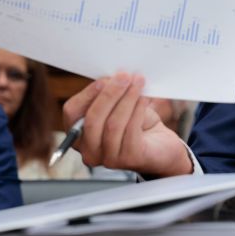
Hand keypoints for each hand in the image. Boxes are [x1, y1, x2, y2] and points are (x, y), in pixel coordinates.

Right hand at [62, 73, 193, 176]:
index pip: (72, 112)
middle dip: (110, 94)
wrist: (162, 148)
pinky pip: (131, 130)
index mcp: (79, 135)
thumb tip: (112, 77)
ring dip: (127, 99)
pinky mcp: (130, 159)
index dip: (87, 94)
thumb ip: (110, 95)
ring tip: (138, 83)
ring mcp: (109, 158)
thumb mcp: (119, 107)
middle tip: (125, 76)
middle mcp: (89, 151)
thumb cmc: (137, 126)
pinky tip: (144, 98)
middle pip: (92, 119)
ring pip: (112, 124)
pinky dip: (137, 110)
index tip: (105, 79)